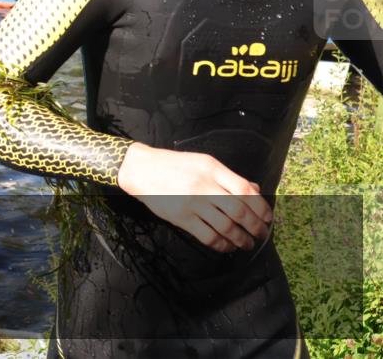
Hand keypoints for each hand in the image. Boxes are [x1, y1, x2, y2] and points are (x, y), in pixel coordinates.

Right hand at [117, 143, 271, 252]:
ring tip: (247, 244)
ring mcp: (192, 202)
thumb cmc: (174, 165)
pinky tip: (227, 246)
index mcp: (212, 169)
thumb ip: (228, 176)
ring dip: (241, 239)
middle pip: (239, 211)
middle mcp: (204, 185)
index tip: (267, 218)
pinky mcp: (181, 218)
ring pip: (226, 226)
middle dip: (255, 227)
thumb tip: (254, 190)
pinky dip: (222, 245)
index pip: (245, 190)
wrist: (141, 170)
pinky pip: (207, 236)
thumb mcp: (204, 162)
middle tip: (261, 235)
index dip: (261, 207)